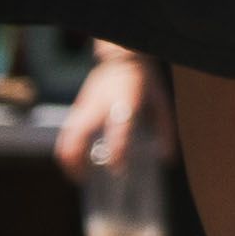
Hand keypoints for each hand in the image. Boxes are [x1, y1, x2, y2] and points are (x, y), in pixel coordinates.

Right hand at [54, 47, 164, 177]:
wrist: (122, 55)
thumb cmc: (145, 80)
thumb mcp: (160, 100)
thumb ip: (165, 129)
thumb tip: (168, 159)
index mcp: (125, 101)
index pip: (119, 129)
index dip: (117, 151)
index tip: (117, 171)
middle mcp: (101, 104)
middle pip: (78, 135)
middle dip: (76, 161)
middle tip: (83, 180)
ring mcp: (86, 104)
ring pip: (66, 135)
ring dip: (68, 159)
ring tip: (77, 177)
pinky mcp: (79, 105)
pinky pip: (67, 131)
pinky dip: (67, 149)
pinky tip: (76, 162)